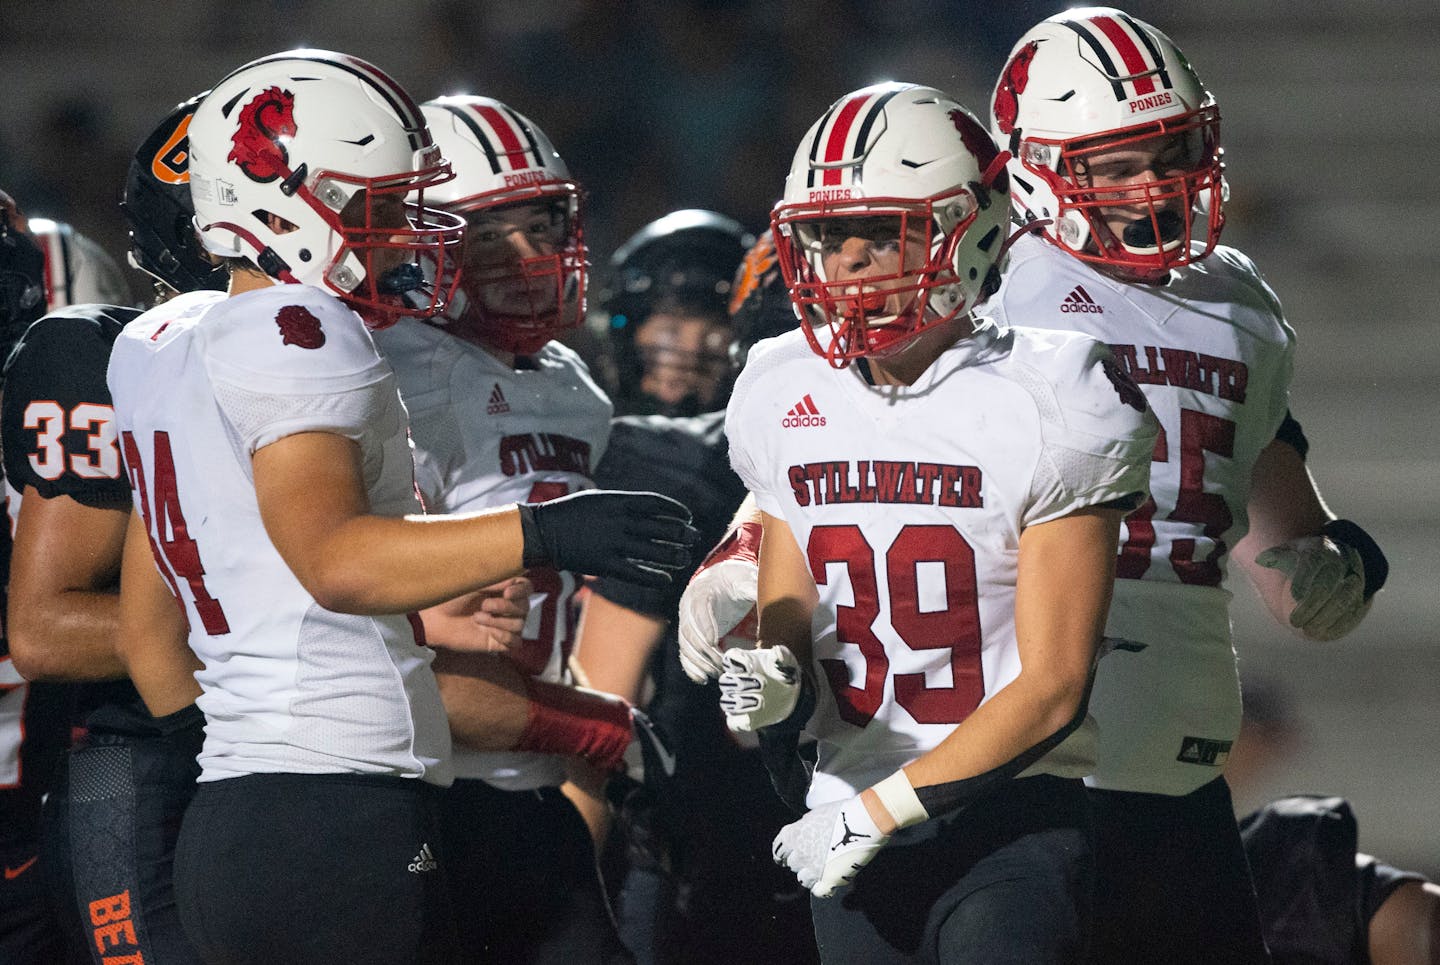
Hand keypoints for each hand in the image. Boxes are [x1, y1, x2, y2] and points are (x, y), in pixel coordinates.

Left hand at [422, 577, 532, 651]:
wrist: (436, 618)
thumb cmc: (453, 597)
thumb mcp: (475, 584)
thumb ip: (497, 581)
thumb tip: (515, 580)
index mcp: (504, 589)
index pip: (527, 588)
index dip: (522, 590)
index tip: (507, 593)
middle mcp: (508, 607)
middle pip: (525, 607)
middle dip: (505, 607)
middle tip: (483, 606)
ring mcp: (505, 625)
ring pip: (519, 625)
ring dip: (498, 622)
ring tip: (477, 619)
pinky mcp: (500, 642)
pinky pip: (516, 642)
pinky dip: (504, 637)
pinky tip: (488, 633)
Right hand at [518, 490, 696, 587]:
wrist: (543, 531)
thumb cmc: (571, 512)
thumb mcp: (598, 498)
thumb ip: (624, 504)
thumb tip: (650, 510)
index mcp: (617, 501)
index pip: (656, 504)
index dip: (675, 511)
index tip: (687, 517)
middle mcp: (618, 521)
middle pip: (660, 528)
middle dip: (681, 533)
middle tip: (693, 537)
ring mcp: (612, 544)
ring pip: (652, 551)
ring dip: (672, 555)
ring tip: (684, 558)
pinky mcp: (604, 564)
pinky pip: (635, 572)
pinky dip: (653, 577)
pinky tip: (666, 580)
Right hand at [677, 556, 758, 682]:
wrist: (718, 579)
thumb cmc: (733, 582)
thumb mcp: (744, 581)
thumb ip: (753, 591)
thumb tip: (770, 603)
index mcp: (702, 594)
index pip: (699, 614)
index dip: (708, 631)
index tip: (719, 647)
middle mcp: (688, 609)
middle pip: (691, 634)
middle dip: (706, 654)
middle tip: (724, 667)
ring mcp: (686, 623)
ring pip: (686, 646)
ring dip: (700, 663)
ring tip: (717, 674)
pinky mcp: (688, 635)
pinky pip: (684, 653)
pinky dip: (692, 667)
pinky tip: (703, 678)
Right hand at [718, 645, 801, 732]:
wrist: (791, 696)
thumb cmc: (783, 674)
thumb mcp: (787, 664)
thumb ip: (782, 657)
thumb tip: (777, 651)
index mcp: (743, 663)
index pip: (729, 659)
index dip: (736, 662)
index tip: (751, 666)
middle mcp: (735, 681)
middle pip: (725, 681)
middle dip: (742, 683)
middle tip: (763, 683)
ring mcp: (736, 701)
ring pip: (726, 703)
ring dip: (741, 702)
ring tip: (760, 701)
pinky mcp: (741, 719)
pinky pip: (733, 723)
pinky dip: (741, 721)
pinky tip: (755, 715)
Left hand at [772, 795, 889, 896]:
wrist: (864, 820)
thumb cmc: (841, 812)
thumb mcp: (814, 815)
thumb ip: (802, 828)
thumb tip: (800, 836)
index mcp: (794, 835)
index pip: (779, 851)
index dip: (782, 855)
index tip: (784, 858)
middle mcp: (800, 853)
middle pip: (793, 864)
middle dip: (800, 861)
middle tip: (812, 857)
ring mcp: (814, 868)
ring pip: (803, 879)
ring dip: (810, 875)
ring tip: (820, 869)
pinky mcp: (830, 879)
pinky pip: (819, 892)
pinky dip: (821, 888)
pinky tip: (827, 883)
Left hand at [1255, 535, 1369, 640]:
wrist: (1336, 559)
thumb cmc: (1305, 558)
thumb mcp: (1290, 552)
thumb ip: (1275, 557)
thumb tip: (1260, 560)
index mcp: (1322, 550)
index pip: (1312, 564)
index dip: (1303, 580)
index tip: (1293, 596)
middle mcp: (1342, 563)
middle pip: (1328, 585)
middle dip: (1311, 605)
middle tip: (1294, 622)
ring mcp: (1355, 580)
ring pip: (1343, 599)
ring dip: (1326, 617)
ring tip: (1308, 630)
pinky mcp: (1362, 596)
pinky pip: (1354, 610)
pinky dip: (1340, 623)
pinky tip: (1324, 634)